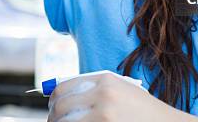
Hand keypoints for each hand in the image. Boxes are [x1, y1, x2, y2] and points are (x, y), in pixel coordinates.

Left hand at [47, 71, 196, 121]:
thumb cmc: (144, 113)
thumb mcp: (123, 92)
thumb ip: (95, 90)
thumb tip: (59, 96)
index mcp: (106, 80)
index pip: (64, 87)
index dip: (54, 99)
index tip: (53, 108)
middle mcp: (104, 95)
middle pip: (61, 107)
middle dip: (54, 117)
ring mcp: (104, 116)